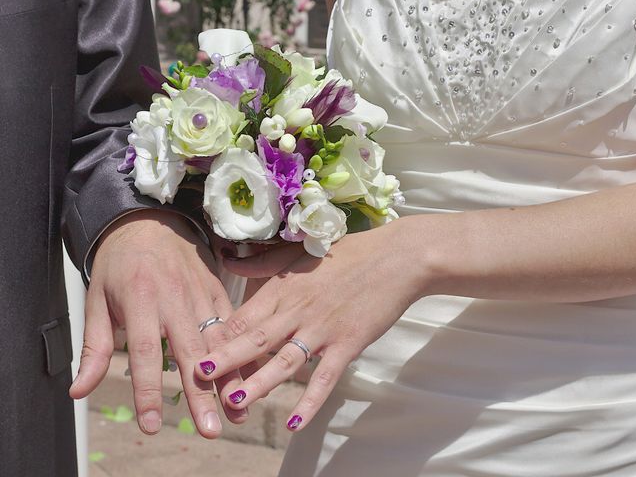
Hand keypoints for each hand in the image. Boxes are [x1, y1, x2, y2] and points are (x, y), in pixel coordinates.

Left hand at [69, 210, 247, 437]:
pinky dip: (240, 351)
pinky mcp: (217, 289)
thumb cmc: (118, 263)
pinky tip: (249, 375)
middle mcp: (174, 298)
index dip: (148, 392)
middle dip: (202, 394)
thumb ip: (93, 348)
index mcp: (139, 300)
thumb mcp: (96, 300)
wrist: (149, 219)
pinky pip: (231, 324)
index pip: (143, 354)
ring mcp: (200, 293)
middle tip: (210, 429)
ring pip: (218, 341)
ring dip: (230, 377)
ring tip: (237, 410)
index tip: (152, 426)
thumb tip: (79, 391)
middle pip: (190, 352)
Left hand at [194, 218, 426, 430]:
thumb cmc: (348, 253)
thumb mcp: (300, 252)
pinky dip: (309, 403)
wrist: (395, 259)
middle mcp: (298, 309)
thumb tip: (228, 261)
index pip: (243, 316)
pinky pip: (325, 379)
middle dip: (226, 360)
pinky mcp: (348, 344)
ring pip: (285, 361)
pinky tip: (293, 425)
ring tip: (235, 402)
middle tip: (198, 377)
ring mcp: (323, 329)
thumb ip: (263, 262)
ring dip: (260, 382)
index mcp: (284, 287)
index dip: (219, 337)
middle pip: (255, 339)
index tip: (197, 352)